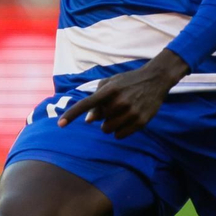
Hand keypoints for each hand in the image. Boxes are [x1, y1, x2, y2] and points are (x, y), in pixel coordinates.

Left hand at [57, 49, 189, 137]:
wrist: (155, 79)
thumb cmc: (128, 82)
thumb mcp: (111, 84)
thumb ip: (97, 100)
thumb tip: (88, 120)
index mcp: (109, 90)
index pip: (86, 104)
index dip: (72, 114)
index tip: (60, 124)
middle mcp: (119, 101)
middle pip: (99, 121)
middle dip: (104, 116)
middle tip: (115, 106)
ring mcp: (131, 112)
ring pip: (108, 130)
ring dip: (110, 125)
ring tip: (121, 113)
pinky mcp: (141, 122)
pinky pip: (120, 135)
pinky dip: (119, 132)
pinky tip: (127, 120)